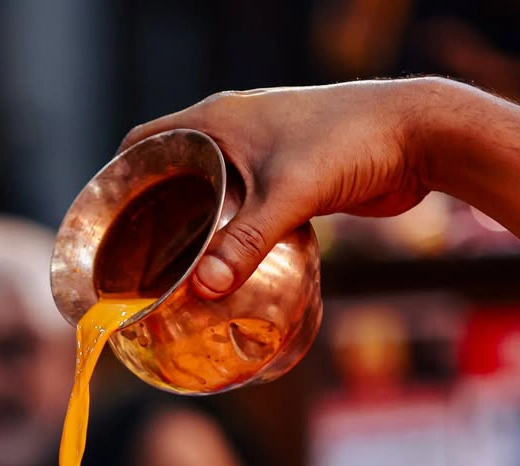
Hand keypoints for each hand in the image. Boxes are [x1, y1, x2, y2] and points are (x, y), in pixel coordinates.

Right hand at [119, 79, 440, 298]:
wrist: (417, 134)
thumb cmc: (351, 145)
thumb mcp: (289, 196)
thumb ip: (244, 245)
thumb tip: (203, 292)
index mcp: (216, 119)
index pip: (144, 142)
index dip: (117, 179)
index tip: (102, 224)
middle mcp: (232, 131)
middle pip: (171, 172)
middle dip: (148, 215)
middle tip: (130, 266)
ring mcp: (260, 154)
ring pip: (206, 192)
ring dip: (188, 228)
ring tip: (168, 275)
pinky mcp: (287, 178)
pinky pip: (240, 208)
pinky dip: (225, 234)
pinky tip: (221, 271)